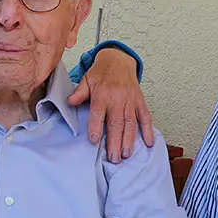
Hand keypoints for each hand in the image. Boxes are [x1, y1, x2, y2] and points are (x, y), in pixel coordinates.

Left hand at [67, 48, 153, 162]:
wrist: (119, 60)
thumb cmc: (101, 73)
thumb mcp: (86, 79)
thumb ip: (79, 93)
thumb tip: (69, 101)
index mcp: (102, 94)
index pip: (98, 113)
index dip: (96, 127)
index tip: (95, 140)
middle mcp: (117, 98)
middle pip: (116, 123)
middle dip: (115, 141)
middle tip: (114, 157)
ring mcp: (130, 101)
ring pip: (131, 123)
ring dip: (129, 140)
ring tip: (126, 154)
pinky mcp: (139, 102)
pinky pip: (145, 117)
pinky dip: (148, 130)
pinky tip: (148, 142)